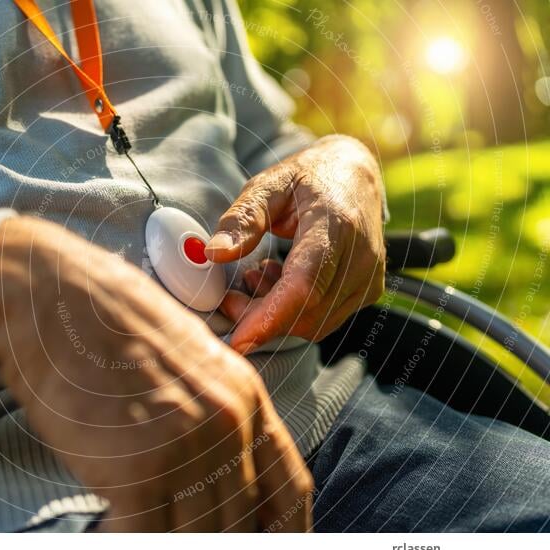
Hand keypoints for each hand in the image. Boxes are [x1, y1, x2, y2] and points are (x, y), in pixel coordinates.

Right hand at [0, 216, 313, 531]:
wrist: (49, 290)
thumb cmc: (106, 320)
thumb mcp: (182, 358)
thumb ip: (208, 415)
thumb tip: (211, 476)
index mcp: (244, 395)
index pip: (288, 489)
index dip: (284, 534)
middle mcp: (227, 423)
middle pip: (242, 523)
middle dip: (216, 543)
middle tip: (183, 537)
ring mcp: (184, 445)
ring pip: (198, 537)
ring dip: (171, 543)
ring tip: (140, 527)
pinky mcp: (136, 467)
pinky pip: (147, 535)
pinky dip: (128, 539)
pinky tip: (111, 525)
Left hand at [205, 135, 385, 352]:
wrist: (355, 175)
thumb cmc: (308, 178)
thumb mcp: (269, 185)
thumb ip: (243, 219)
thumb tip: (214, 253)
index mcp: (336, 224)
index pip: (305, 284)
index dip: (270, 317)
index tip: (238, 340)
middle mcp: (360, 256)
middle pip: (305, 312)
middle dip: (259, 316)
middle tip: (230, 295)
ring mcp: (369, 277)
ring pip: (314, 324)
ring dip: (275, 315)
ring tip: (257, 276)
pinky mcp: (369, 291)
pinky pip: (324, 320)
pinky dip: (294, 312)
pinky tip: (280, 280)